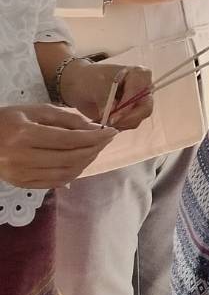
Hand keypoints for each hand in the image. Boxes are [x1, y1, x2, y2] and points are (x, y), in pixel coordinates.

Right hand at [0, 105, 117, 187]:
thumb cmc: (9, 119)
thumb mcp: (36, 111)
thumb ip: (66, 119)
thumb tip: (94, 130)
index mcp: (24, 135)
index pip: (69, 140)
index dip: (95, 137)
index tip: (112, 132)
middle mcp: (21, 158)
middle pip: (70, 158)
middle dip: (94, 149)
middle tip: (106, 139)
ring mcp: (20, 174)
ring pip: (65, 173)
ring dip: (86, 162)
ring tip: (95, 149)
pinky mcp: (20, 184)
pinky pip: (54, 183)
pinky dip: (72, 173)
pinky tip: (80, 162)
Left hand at [60, 61, 153, 129]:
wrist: (80, 85)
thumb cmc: (89, 79)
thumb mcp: (96, 85)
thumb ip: (106, 99)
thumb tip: (111, 113)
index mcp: (139, 74)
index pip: (139, 93)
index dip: (127, 106)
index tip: (112, 117)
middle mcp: (143, 89)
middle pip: (144, 109)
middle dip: (126, 119)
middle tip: (108, 123)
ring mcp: (138, 102)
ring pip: (137, 119)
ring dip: (119, 124)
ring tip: (102, 120)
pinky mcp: (131, 114)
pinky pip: (129, 125)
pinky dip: (116, 126)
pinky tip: (103, 121)